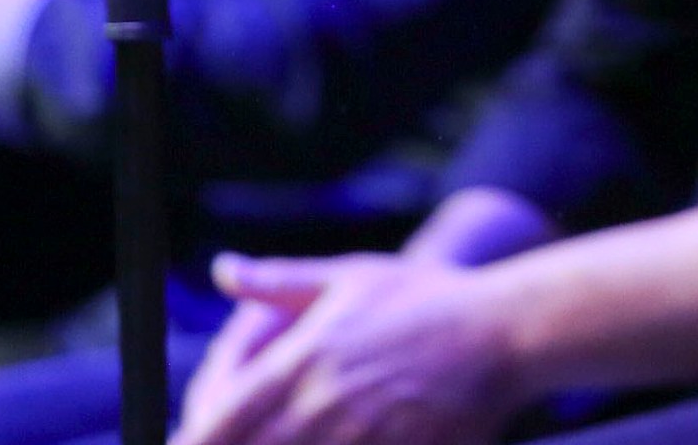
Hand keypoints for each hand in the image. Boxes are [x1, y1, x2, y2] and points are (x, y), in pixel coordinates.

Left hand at [175, 251, 522, 444]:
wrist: (504, 332)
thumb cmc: (428, 298)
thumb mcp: (351, 276)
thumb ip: (280, 281)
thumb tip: (224, 271)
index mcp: (304, 360)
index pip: (219, 420)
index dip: (193, 437)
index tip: (192, 438)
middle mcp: (322, 407)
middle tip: (233, 439)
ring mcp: (359, 439)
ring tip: (290, 436)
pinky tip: (338, 444)